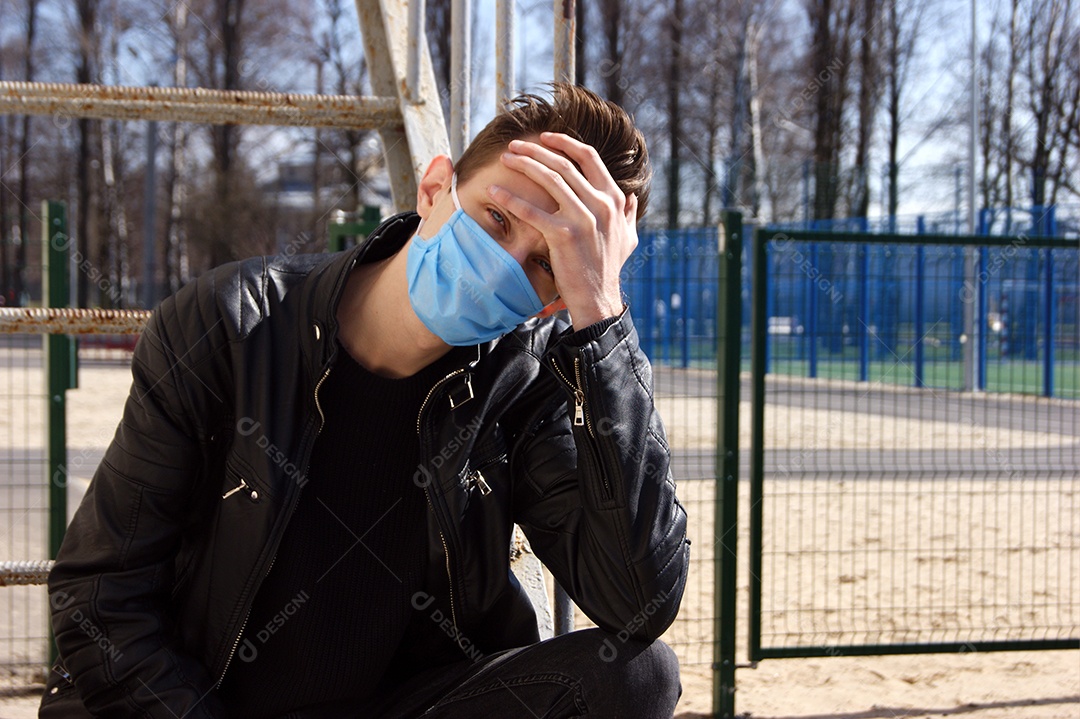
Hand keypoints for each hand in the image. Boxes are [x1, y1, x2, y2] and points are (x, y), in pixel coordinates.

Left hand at [487, 132, 637, 327]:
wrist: (599, 299)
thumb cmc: (608, 269)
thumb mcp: (628, 238)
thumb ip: (628, 214)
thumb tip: (630, 198)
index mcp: (613, 199)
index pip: (588, 158)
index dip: (565, 143)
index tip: (544, 137)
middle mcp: (600, 204)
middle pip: (564, 164)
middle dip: (536, 150)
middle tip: (515, 145)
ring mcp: (583, 219)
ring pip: (549, 179)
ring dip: (524, 164)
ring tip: (506, 158)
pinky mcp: (563, 235)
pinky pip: (532, 211)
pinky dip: (511, 199)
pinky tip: (495, 191)